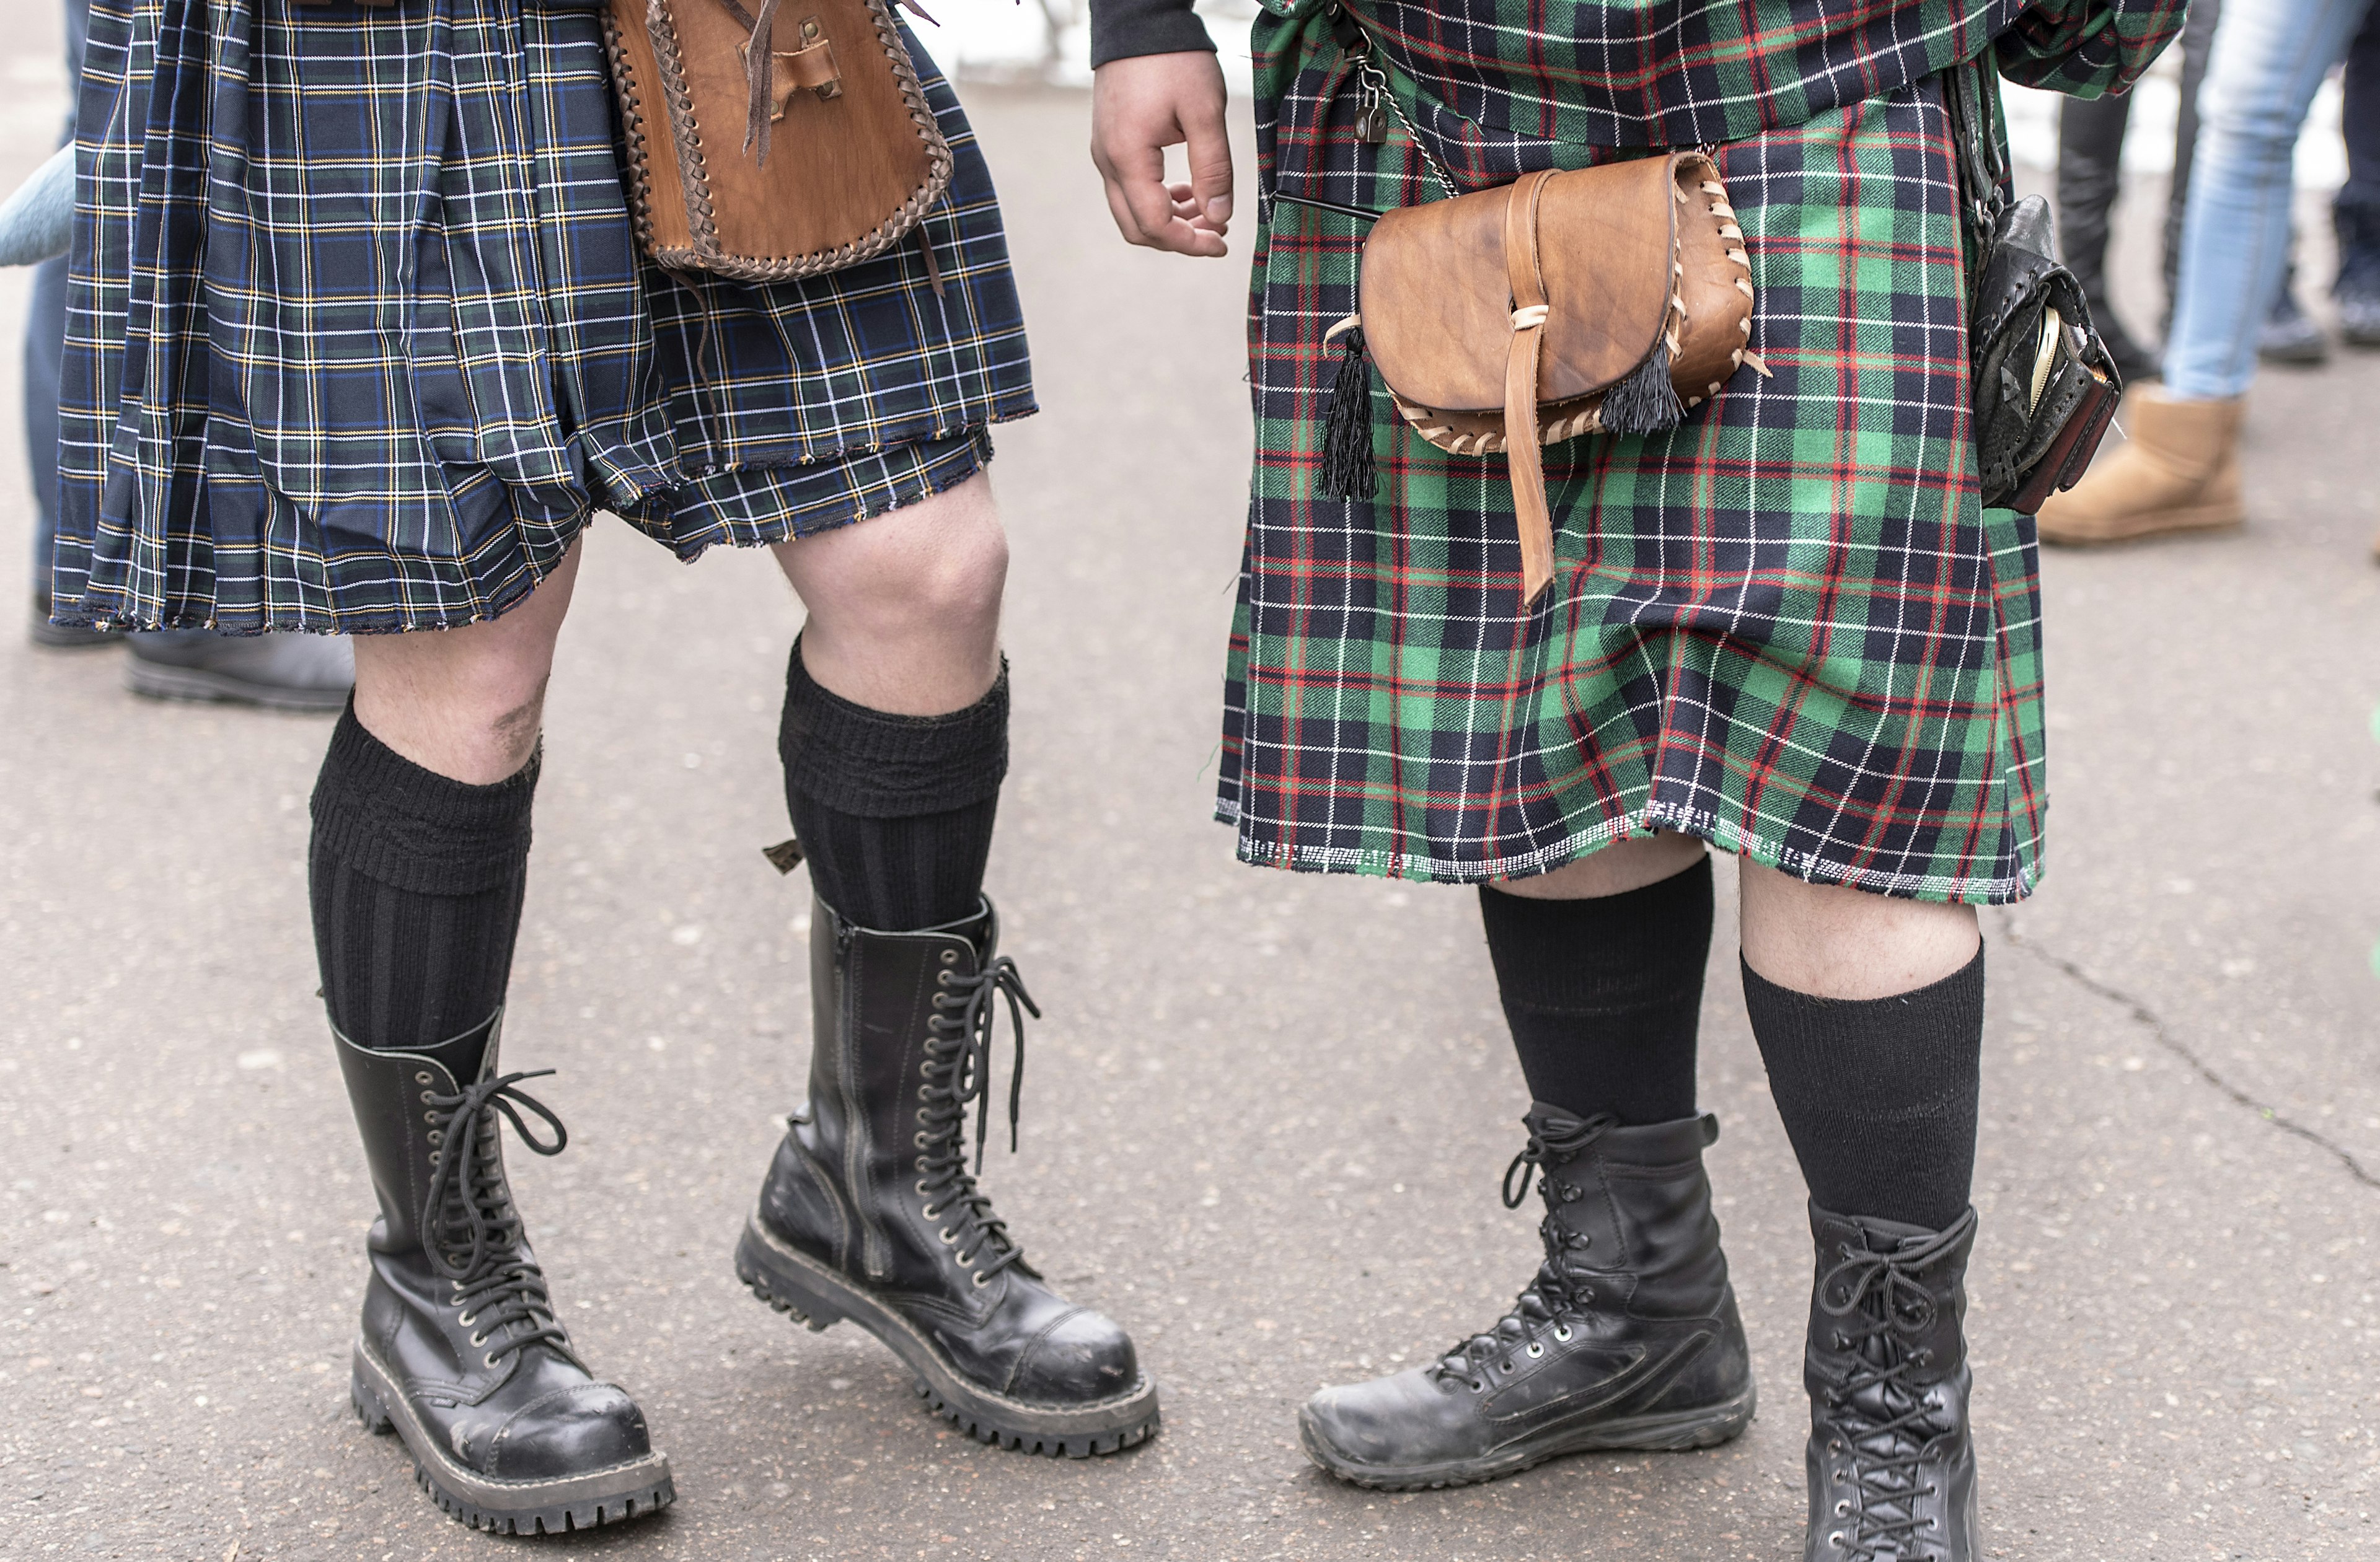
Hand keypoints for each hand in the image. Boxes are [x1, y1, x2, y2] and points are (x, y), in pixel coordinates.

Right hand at [1090, 52, 1233, 256]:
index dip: (1190, 243)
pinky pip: (1128, 190)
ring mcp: (1104, 154)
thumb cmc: (1174, 59)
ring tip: (1207, 209)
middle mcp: (1107, 162)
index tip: (1222, 243)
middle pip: (1137, 228)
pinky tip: (1185, 190)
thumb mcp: (1204, 112)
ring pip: (1131, 212)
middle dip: (1178, 239)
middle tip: (1216, 232)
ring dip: (1169, 220)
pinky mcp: (1109, 144)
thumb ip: (1213, 168)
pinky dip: (1157, 200)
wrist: (1139, 20)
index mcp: (1128, 157)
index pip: (1155, 224)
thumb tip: (1220, 216)